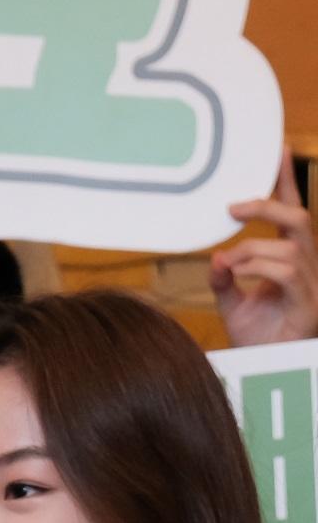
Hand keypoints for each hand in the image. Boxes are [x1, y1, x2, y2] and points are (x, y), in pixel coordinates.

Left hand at [210, 149, 317, 348]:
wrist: (266, 371)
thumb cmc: (257, 336)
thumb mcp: (232, 302)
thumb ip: (224, 278)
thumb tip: (215, 258)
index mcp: (291, 259)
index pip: (291, 213)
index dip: (286, 183)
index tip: (278, 151)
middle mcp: (308, 266)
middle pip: (298, 219)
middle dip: (267, 207)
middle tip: (233, 208)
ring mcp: (313, 284)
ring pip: (291, 245)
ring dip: (253, 249)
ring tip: (229, 264)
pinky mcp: (309, 304)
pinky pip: (288, 272)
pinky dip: (260, 267)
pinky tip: (239, 273)